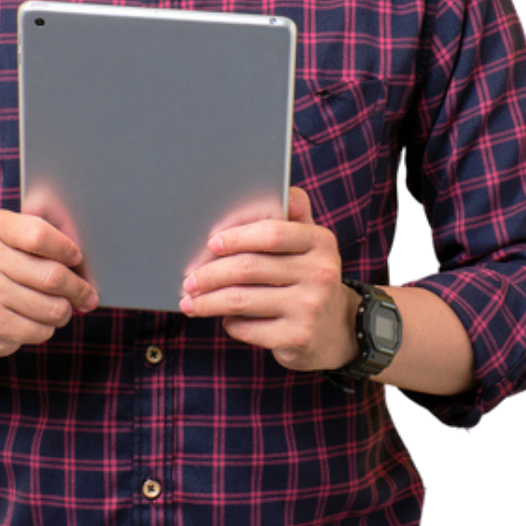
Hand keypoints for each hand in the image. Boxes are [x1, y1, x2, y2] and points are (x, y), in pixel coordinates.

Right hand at [0, 210, 98, 357]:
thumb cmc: (4, 267)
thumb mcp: (17, 236)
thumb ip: (50, 227)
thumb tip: (83, 252)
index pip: (39, 234)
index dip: (65, 248)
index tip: (76, 257)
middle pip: (53, 275)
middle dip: (78, 287)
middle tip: (87, 293)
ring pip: (54, 307)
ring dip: (64, 310)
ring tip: (57, 306)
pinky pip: (42, 330)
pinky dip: (47, 328)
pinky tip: (35, 320)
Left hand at [179, 187, 358, 371]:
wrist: (336, 329)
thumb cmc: (308, 277)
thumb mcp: (308, 244)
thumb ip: (289, 214)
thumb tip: (258, 187)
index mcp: (320, 242)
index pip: (272, 233)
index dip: (236, 236)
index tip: (211, 243)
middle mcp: (320, 273)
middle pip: (248, 268)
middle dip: (210, 274)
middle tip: (189, 279)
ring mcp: (310, 307)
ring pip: (241, 300)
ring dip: (208, 301)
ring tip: (190, 302)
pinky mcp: (298, 337)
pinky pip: (247, 328)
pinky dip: (229, 324)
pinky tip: (225, 319)